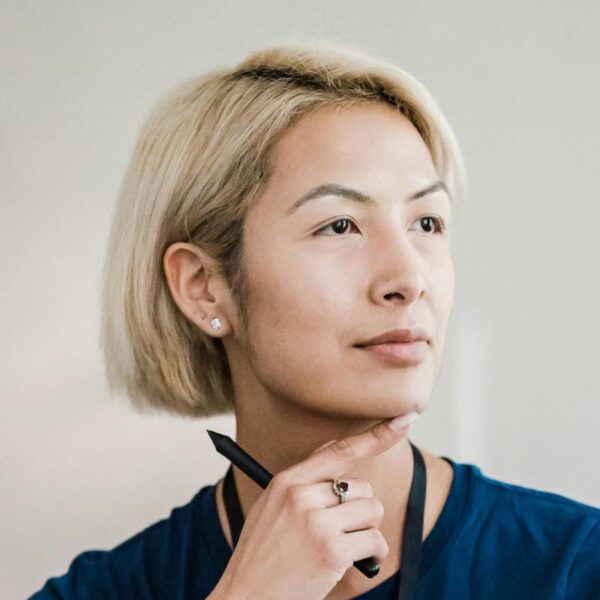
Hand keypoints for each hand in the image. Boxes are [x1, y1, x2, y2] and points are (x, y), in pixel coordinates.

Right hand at [215, 412, 418, 599]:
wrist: (248, 597)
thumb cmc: (262, 554)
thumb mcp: (272, 506)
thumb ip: (304, 478)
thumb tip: (336, 448)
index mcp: (287, 481)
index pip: (340, 450)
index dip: (377, 434)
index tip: (405, 419)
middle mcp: (301, 497)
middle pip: (362, 486)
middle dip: (359, 509)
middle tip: (339, 530)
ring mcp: (317, 524)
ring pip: (372, 510)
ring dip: (367, 530)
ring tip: (345, 545)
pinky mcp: (332, 551)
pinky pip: (374, 540)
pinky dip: (373, 553)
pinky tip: (356, 561)